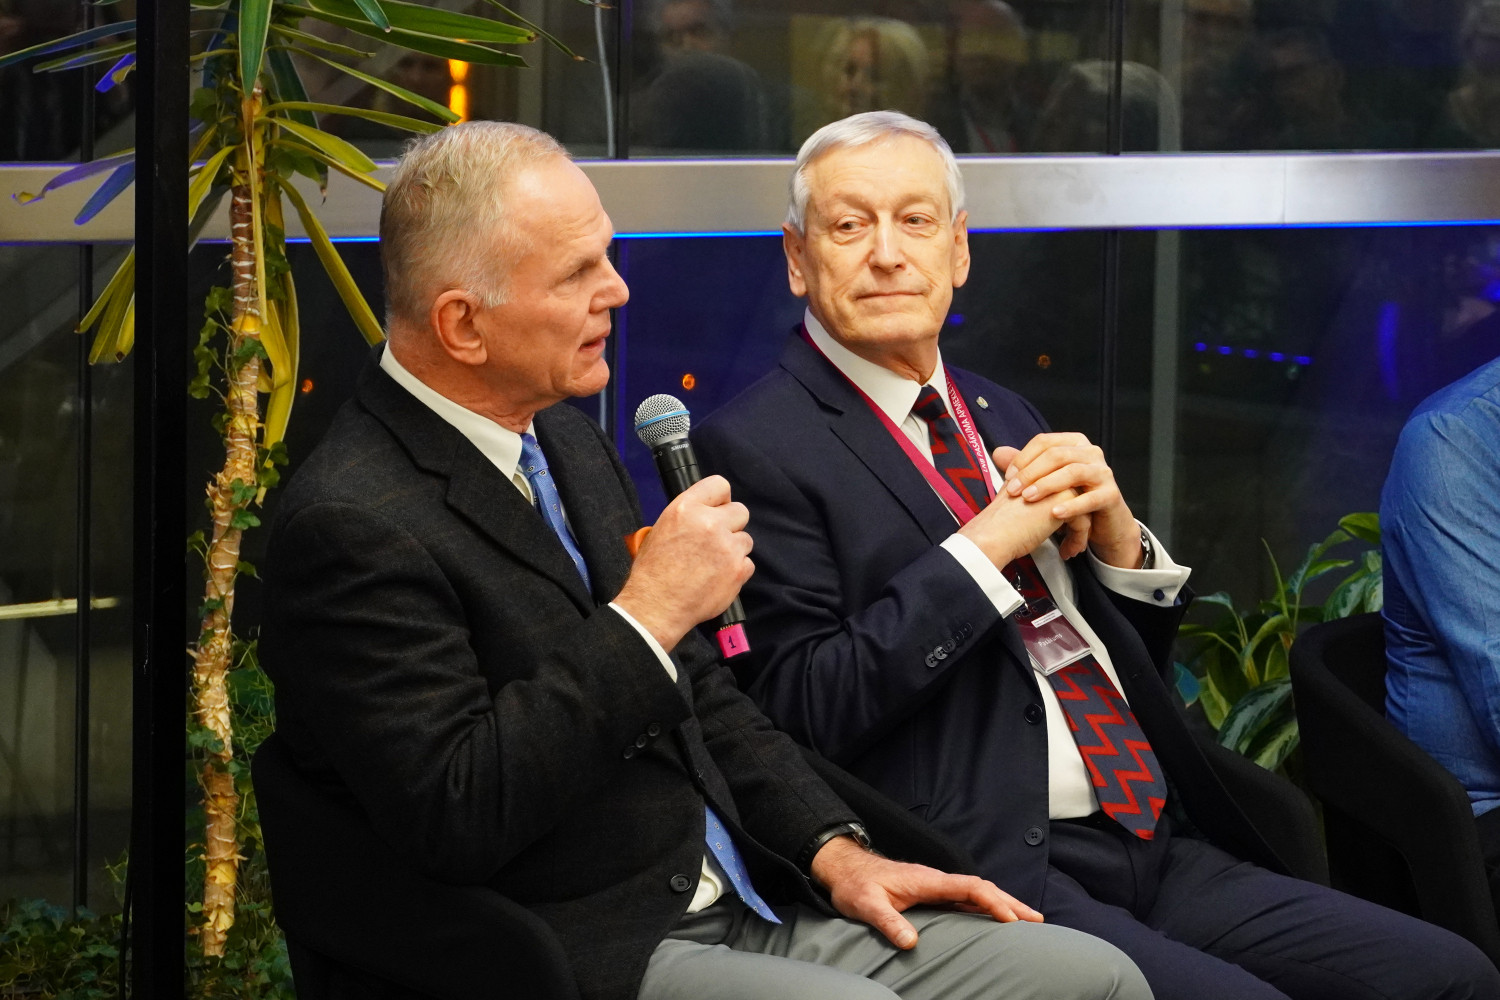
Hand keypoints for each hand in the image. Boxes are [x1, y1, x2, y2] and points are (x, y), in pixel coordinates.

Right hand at [614, 476, 752, 650]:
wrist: (657, 606)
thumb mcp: (661, 529)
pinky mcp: (738, 570)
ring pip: (746, 539)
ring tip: (713, 564)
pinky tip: (718, 578)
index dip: (721, 499)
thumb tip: (707, 513)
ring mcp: (727, 547)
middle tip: (716, 540)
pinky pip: (748, 563)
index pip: (720, 484)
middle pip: (741, 511)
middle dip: (731, 525)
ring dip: (734, 549)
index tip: (719, 509)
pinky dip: (737, 571)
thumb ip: (689, 516)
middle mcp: (710, 523)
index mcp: (687, 508)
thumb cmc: (653, 571)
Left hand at [809, 835, 1041, 949]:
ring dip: (1003, 904)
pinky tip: (996, 918)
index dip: (992, 902)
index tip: (1011, 919)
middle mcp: (936, 881)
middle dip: (1010, 902)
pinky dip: (986, 907)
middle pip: (982, 888)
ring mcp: (935, 886)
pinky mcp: (932, 893)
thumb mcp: (867, 905)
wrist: (845, 868)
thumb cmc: (856, 885)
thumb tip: (910, 943)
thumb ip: (888, 921)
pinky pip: (966, 899)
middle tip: (1037, 920)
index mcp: (927, 880)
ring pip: (977, 893)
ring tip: (1028, 920)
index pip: (969, 887)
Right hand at [957, 480, 1076, 568]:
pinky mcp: (1066, 502)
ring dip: (1079, 531)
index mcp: (1036, 472)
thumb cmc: (997, 522)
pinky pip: (1083, 522)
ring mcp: (1059, 486)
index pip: (1061, 487)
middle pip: (1075, 496)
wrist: (993, 534)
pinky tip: (1067, 552)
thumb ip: (1027, 492)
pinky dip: (1078, 539)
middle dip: (1076, 518)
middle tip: (1070, 537)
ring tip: (1071, 547)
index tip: (1059, 526)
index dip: (1062, 507)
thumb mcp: (1012, 497)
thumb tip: (1043, 502)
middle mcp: (1049, 474)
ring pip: (1083, 508)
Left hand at [992, 434, 1139, 565]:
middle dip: (1031, 472)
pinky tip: (1054, 514)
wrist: (1101, 522)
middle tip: (1013, 491)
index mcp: (1074, 443)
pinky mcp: (1111, 495)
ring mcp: (1103, 472)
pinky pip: (1090, 498)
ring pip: (1072, 472)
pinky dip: (1071, 506)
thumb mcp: (1047, 480)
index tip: (1008, 477)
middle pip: (1057, 454)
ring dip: (1047, 485)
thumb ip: (1025, 466)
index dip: (1023, 458)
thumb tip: (997, 452)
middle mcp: (1091, 452)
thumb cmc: (1072, 497)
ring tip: (1028, 498)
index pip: (1044, 442)